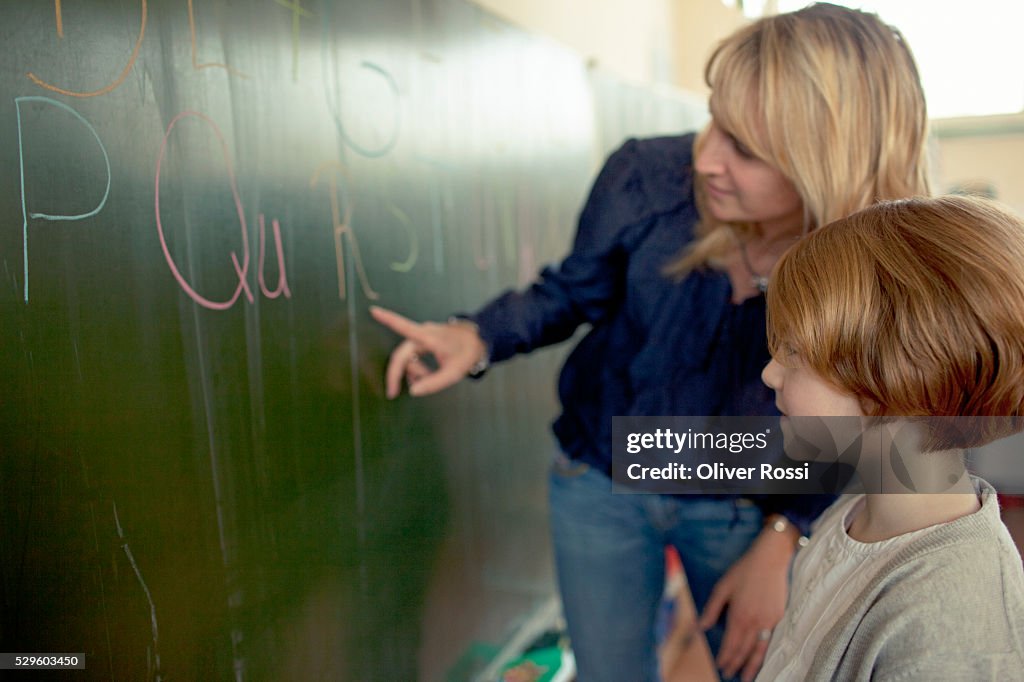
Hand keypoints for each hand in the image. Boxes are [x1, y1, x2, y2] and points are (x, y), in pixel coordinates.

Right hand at [370, 306, 487, 397]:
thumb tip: (413, 391)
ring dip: (413, 371)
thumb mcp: (454, 373)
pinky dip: (416, 367)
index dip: (388, 319)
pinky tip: (425, 374)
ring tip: (428, 379)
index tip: (374, 310)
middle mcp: (423, 334)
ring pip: (408, 357)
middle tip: (393, 393)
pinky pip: (412, 356)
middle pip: (401, 354)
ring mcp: (422, 337)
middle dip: (397, 373)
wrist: (478, 341)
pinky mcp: (423, 341)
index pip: (405, 327)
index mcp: (429, 337)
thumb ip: (433, 383)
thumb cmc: (466, 354)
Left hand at [698, 526, 794, 681]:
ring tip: (745, 677)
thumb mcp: (722, 587)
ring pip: (759, 649)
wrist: (770, 560)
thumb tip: (700, 626)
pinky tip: (761, 658)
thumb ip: (712, 609)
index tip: (720, 666)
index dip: (725, 657)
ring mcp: (769, 621)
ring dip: (752, 665)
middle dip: (735, 663)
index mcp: (739, 615)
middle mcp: (755, 622)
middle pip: (744, 649)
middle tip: (729, 674)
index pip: (730, 643)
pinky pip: (771, 640)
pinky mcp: (779, 617)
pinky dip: (765, 652)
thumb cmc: (744, 571)